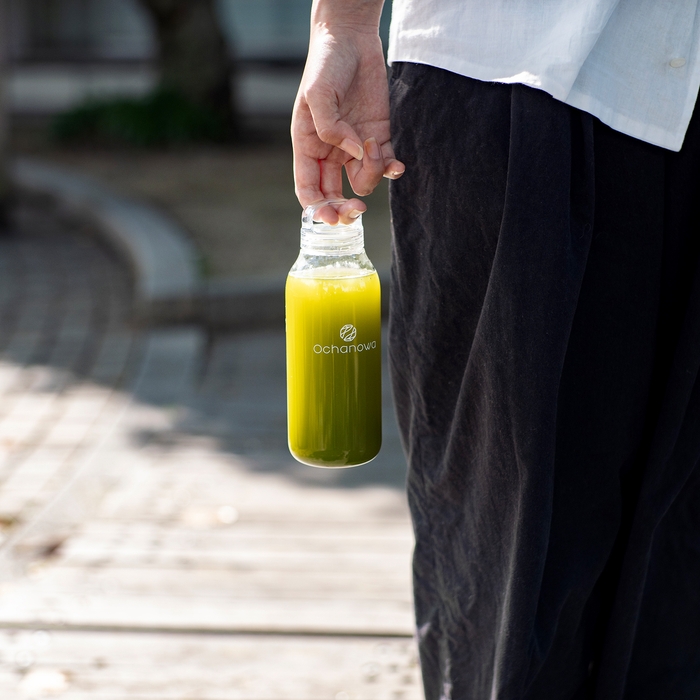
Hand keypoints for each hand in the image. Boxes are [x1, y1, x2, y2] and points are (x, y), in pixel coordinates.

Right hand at [291, 20, 404, 223]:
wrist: (353, 38)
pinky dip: (392, 168)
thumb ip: (330, 128)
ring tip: (374, 146)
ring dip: (371, 174)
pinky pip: (385, 164)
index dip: (317, 208)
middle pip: (334, 194)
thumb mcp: (318, 94)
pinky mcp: (378, 137)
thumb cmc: (326, 63)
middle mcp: (330, 152)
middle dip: (345, 208)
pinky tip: (397, 164)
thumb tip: (353, 153)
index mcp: (308, 146)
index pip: (308, 189)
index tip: (332, 218)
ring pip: (362, 182)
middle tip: (357, 212)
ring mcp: (355, 147)